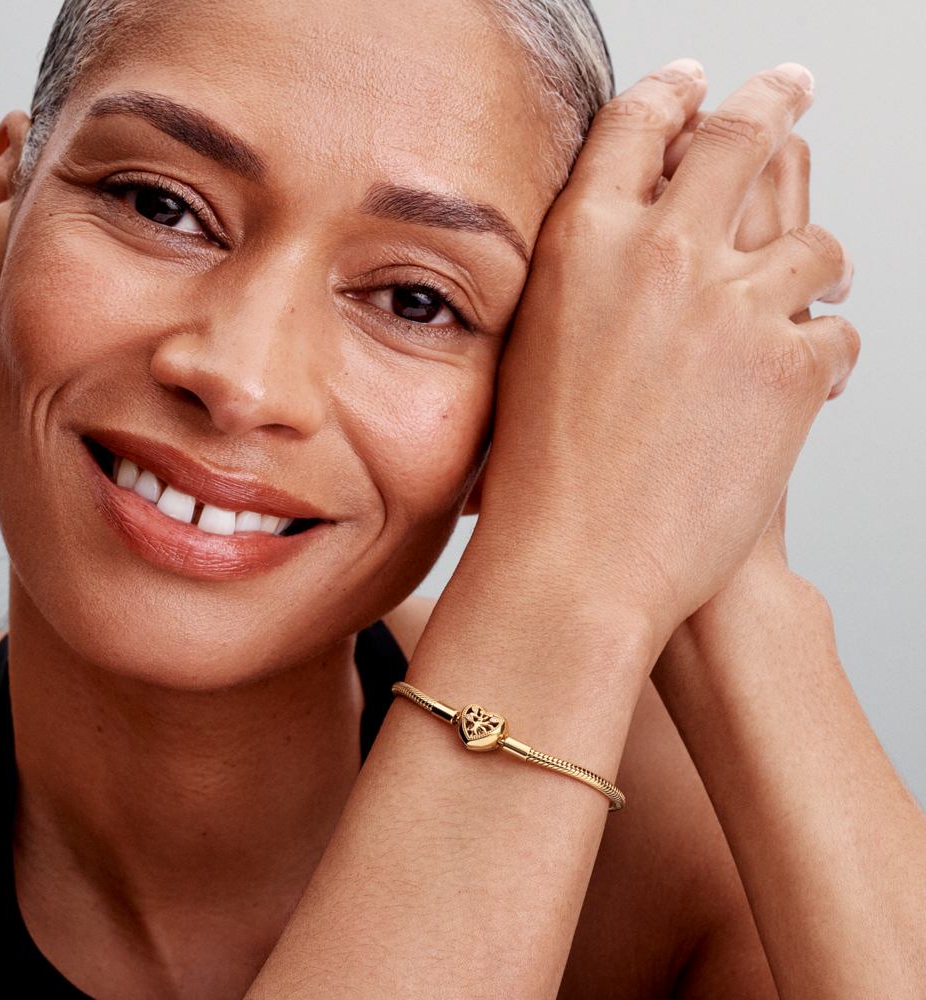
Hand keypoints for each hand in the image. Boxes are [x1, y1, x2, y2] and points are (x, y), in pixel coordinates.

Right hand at [476, 61, 857, 643]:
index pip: (639, 124)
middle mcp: (660, 253)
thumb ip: (584, 285)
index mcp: (584, 243)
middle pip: (741, 138)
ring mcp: (732, 305)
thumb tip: (630, 248)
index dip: (674, 93)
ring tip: (828, 277)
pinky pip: (838, 336)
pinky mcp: (791, 367)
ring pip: (816, 245)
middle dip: (774, 103)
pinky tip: (808, 386)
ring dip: (825, 261)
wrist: (576, 562)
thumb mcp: (532, 353)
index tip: (697, 84)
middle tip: (792, 89)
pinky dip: (828, 358)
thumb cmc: (537, 476)